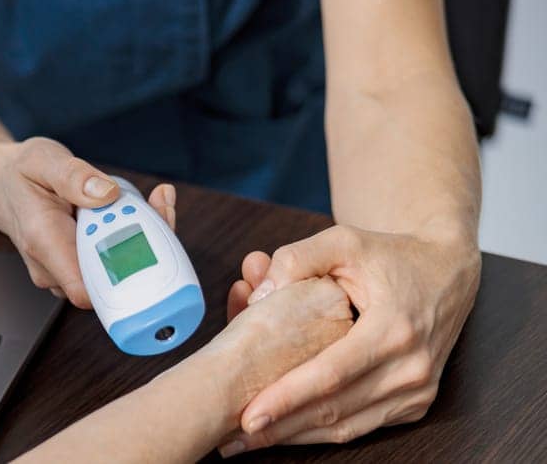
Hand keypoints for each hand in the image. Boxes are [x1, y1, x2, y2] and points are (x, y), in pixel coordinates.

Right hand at [0, 138, 176, 307]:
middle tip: (157, 204)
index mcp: (43, 242)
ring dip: (140, 243)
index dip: (122, 277)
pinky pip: (111, 266)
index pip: (85, 291)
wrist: (1, 186)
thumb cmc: (20, 174)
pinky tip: (134, 213)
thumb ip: (74, 176)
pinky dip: (130, 242)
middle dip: (144, 247)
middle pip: (110, 282)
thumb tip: (106, 193)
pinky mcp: (76, 267)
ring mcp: (64, 271)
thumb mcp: (43, 159)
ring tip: (146, 202)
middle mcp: (52, 266)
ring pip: (114, 275)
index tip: (146, 240)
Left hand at [221, 226, 480, 453]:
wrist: (448, 272)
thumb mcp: (344, 240)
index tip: (249, 415)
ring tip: (249, 442)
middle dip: (281, 427)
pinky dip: (321, 432)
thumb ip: (298, 258)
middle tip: (234, 438)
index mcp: (394, 328)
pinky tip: (286, 432)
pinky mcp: (417, 402)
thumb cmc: (390, 256)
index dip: (288, 398)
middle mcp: (412, 367)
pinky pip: (362, 426)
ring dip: (296, 436)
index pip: (331, 374)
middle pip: (335, 409)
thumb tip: (258, 291)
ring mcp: (418, 390)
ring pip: (347, 427)